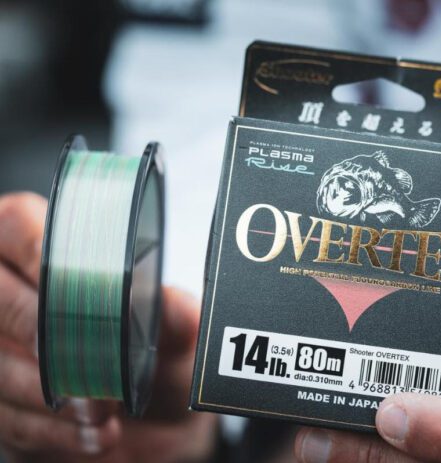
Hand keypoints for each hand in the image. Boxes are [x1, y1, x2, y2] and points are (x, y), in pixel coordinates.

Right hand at [0, 192, 215, 462]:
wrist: (157, 426)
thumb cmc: (160, 362)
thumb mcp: (176, 338)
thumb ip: (174, 316)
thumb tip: (175, 306)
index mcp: (52, 253)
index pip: (19, 224)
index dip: (36, 246)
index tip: (63, 273)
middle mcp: (12, 292)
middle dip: (46, 334)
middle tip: (90, 361)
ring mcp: (0, 347)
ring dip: (50, 392)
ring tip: (103, 410)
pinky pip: (3, 416)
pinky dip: (47, 430)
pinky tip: (90, 434)